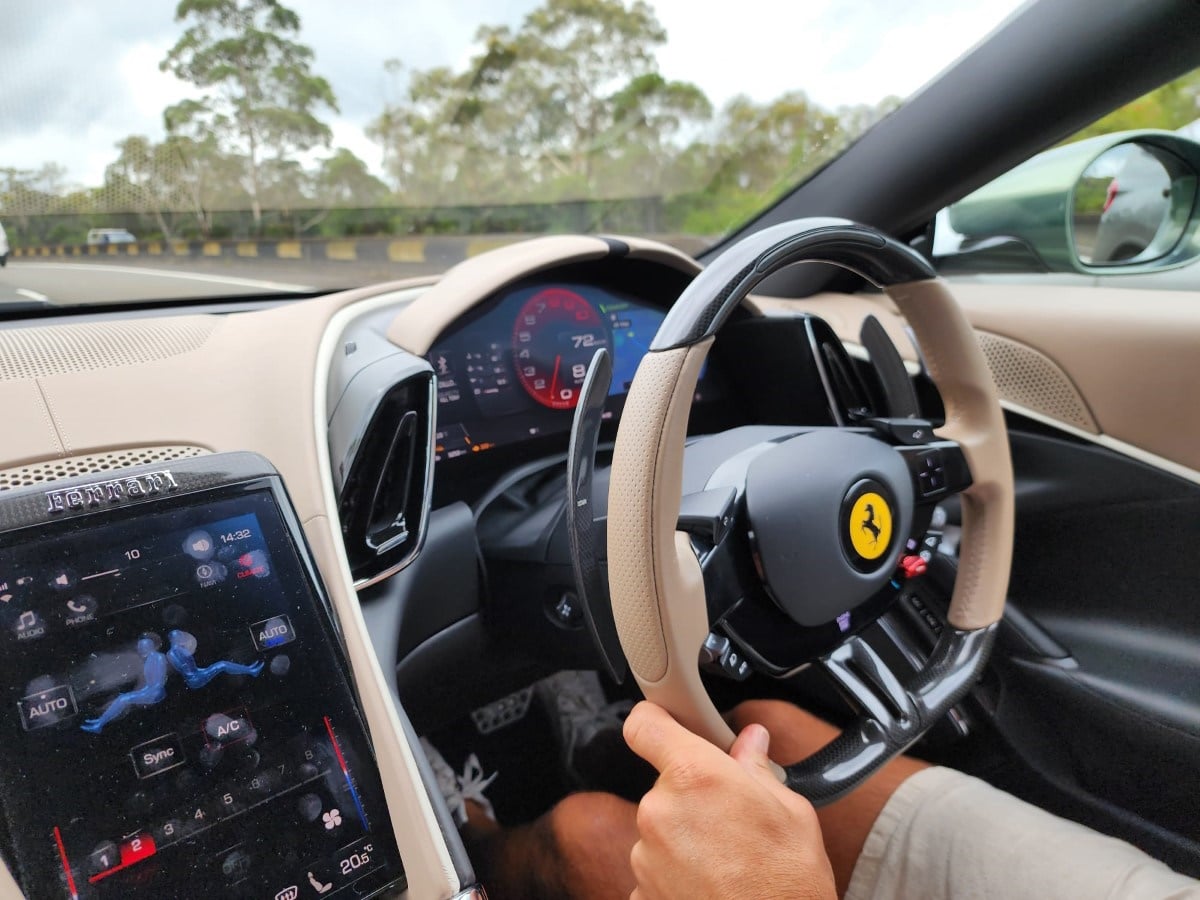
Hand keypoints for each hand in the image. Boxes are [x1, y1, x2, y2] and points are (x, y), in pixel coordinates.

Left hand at [623, 701, 836, 899]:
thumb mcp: (792, 813)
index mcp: (696, 776)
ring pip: (661, 828)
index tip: (663, 720)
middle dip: (691, 794)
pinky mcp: (641, 892)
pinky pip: (657, 868)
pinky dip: (678, 873)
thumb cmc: (788, 885)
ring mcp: (646, 855)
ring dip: (685, 836)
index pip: (645, 726)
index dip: (653, 719)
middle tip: (729, 816)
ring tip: (727, 859)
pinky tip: (712, 883)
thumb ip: (758, 770)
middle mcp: (660, 811)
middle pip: (664, 784)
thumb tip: (751, 744)